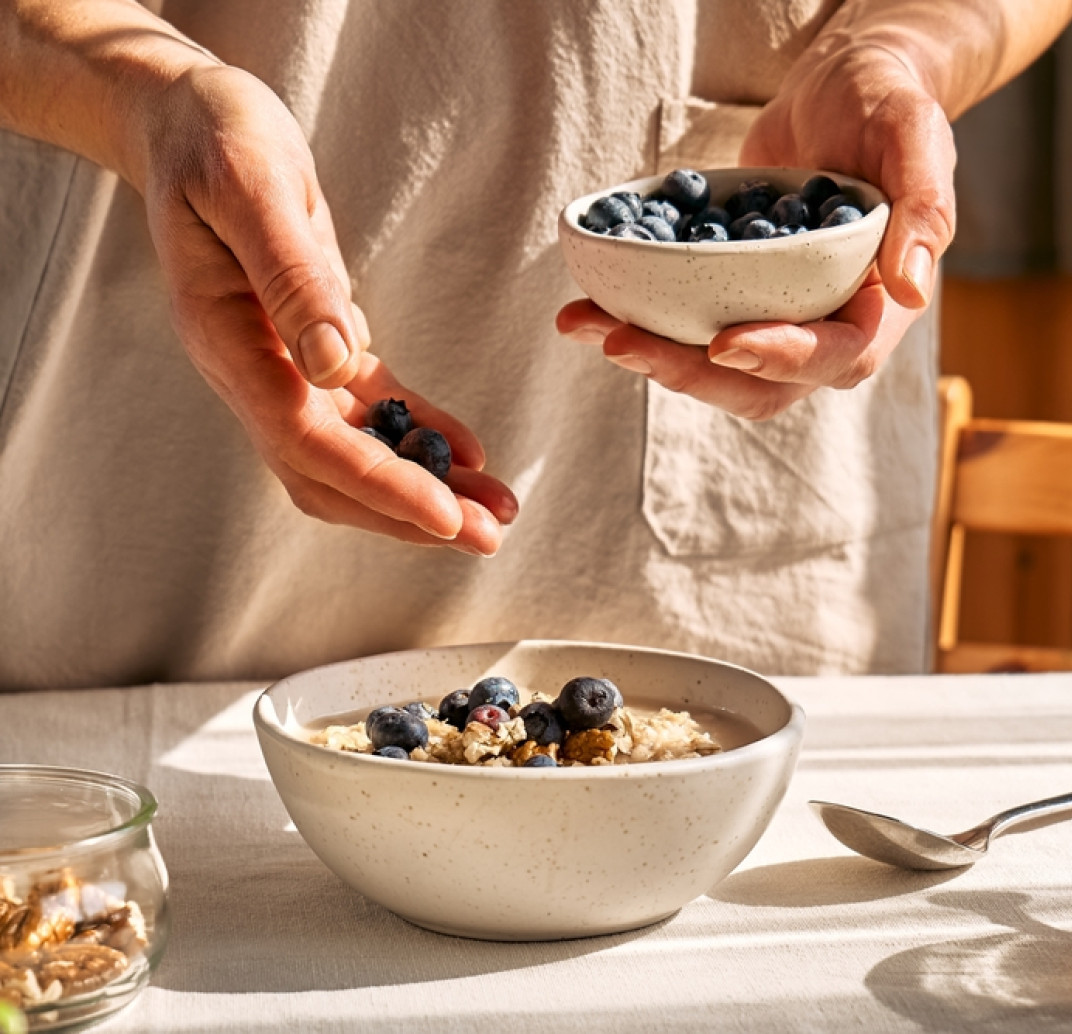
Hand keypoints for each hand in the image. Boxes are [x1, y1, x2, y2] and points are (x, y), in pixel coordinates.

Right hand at [137, 64, 515, 552]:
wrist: (188, 121)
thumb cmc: (215, 140)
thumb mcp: (253, 190)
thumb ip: (291, 278)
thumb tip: (334, 363)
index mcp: (227, 340)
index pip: (306, 440)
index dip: (379, 484)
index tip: (446, 515)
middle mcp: (250, 369)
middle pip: (330, 471)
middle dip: (409, 512)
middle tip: (489, 536)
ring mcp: (280, 363)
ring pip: (353, 452)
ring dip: (423, 484)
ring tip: (496, 509)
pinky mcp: (312, 343)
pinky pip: (370, 406)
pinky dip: (418, 432)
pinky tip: (470, 452)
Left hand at [557, 42, 955, 419]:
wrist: (844, 85)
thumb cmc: (890, 104)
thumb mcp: (917, 137)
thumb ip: (925, 208)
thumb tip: (910, 288)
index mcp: (880, 306)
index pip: (838, 356)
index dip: (783, 357)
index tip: (723, 342)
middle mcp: (827, 324)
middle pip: (763, 383)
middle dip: (691, 374)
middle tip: (624, 343)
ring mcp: (776, 314)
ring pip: (715, 365)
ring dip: (652, 355)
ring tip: (586, 324)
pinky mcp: (733, 293)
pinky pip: (687, 323)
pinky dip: (637, 318)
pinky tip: (586, 304)